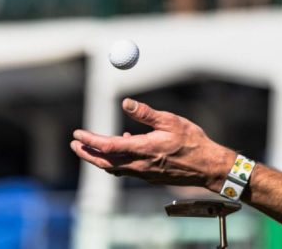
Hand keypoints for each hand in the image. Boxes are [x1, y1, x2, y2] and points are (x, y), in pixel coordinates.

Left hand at [71, 98, 235, 190]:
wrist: (207, 166)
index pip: (108, 146)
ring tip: (90, 147)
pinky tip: (124, 146)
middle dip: (86, 153)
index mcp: (143, 149)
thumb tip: (125, 103)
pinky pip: (126, 169)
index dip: (90, 140)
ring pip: (114, 167)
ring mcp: (143, 173)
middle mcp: (139, 164)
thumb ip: (146, 113)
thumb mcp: (171, 121)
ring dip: (99, 158)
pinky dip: (117, 160)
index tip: (77, 133)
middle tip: (74, 143)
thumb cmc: (192, 141)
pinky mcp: (149, 177)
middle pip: (104, 161)